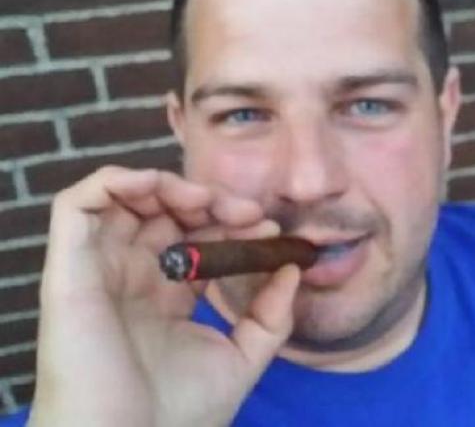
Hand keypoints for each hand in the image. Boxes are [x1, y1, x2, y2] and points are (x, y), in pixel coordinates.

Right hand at [28, 166, 299, 426]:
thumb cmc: (177, 413)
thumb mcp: (239, 358)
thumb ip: (270, 316)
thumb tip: (294, 270)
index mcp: (163, 293)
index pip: (195, 238)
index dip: (229, 223)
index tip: (265, 224)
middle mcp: (130, 274)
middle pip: (164, 212)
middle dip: (207, 201)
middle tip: (244, 210)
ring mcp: (99, 266)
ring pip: (123, 199)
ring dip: (166, 185)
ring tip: (204, 200)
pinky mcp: (69, 264)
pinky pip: (78, 204)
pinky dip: (115, 181)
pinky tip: (155, 186)